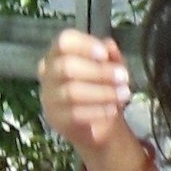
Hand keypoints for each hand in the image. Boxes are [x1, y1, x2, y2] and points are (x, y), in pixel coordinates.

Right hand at [39, 27, 145, 170]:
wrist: (101, 129)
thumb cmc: (105, 92)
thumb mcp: (112, 71)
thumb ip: (110, 57)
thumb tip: (109, 45)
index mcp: (59, 56)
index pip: (63, 42)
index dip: (84, 45)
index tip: (106, 53)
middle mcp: (47, 75)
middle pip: (67, 67)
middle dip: (99, 73)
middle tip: (123, 79)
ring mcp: (49, 99)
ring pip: (71, 91)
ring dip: (101, 92)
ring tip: (123, 95)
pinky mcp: (55, 121)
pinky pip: (74, 114)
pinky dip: (96, 110)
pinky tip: (111, 111)